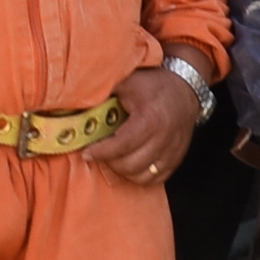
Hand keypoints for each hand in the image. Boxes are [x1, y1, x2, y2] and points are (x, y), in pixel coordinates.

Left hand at [87, 67, 200, 186]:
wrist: (185, 87)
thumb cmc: (153, 84)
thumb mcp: (127, 82)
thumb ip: (104, 92)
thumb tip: (74, 100)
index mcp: (151, 117)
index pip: (123, 144)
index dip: (101, 152)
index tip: (87, 152)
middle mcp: (165, 136)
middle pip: (132, 164)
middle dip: (111, 162)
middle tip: (100, 153)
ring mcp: (173, 149)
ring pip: (144, 175)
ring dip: (125, 171)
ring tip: (115, 158)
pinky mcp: (178, 157)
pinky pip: (157, 178)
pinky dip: (141, 175)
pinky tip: (132, 164)